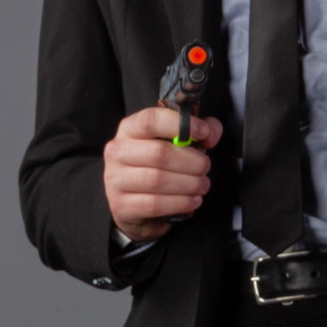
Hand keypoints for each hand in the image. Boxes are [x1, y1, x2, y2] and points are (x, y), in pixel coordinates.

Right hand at [104, 105, 223, 242]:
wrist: (135, 201)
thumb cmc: (158, 166)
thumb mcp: (178, 142)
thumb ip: (200, 130)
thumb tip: (210, 133)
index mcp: (130, 130)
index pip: (150, 120)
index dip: (180, 124)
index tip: (202, 132)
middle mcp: (118, 152)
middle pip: (159, 153)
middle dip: (192, 162)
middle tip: (204, 167)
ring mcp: (115, 180)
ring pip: (158, 180)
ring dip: (189, 184)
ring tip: (201, 185)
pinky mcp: (120, 205)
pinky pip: (155, 204)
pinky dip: (180, 202)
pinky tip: (191, 200)